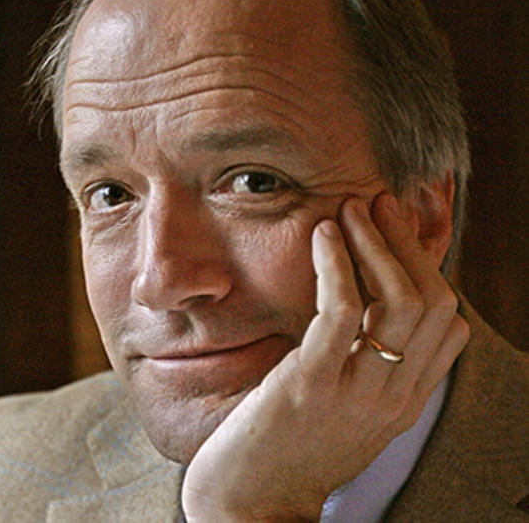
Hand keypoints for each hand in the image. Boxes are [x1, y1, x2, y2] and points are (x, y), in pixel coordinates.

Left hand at [180, 194, 469, 521]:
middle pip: (433, 302)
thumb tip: (357, 308)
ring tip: (351, 209)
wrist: (249, 504)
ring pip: (399, 301)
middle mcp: (393, 398)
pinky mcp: (311, 386)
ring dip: (377, 243)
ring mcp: (357, 394)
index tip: (395, 230)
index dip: (428, 267)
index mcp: (404, 402)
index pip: (447, 325)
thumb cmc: (283, 448)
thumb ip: (358, 363)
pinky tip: (321, 236)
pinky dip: (336, 265)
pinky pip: (341, 312)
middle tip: (377, 203)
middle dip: (408, 243)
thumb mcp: (339, 405)